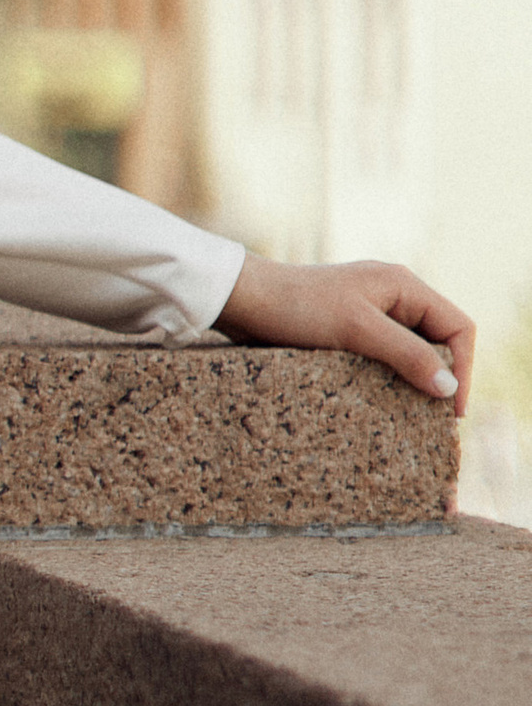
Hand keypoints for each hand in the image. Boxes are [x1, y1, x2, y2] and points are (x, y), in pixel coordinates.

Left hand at [216, 254, 472, 410]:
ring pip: (413, 353)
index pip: (459, 327)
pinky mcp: (350, 331)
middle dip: (441, 379)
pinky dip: (391, 380)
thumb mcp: (356, 330)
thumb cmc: (297, 306)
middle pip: (440, 342)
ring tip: (411, 418)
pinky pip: (386, 358)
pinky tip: (382, 404)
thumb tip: (449, 388)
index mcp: (403, 285)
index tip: (451, 410)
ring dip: (415, 382)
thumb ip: (406, 355)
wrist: (242, 300)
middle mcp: (393, 297)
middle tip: (433, 420)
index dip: (464, 368)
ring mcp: (372, 314)